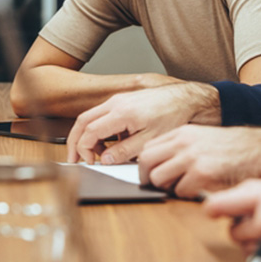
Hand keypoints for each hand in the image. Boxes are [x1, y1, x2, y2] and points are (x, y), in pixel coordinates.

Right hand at [65, 82, 219, 163]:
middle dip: (75, 141)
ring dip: (88, 136)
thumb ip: (125, 151)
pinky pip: (103, 114)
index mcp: (121, 112)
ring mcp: (119, 99)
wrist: (186, 99)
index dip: (84, 149)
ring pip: (91, 116)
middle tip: (74, 159)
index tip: (88, 162)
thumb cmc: (172, 117)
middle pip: (83, 121)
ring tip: (96, 155)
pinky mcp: (124, 100)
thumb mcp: (150, 140)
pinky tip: (112, 143)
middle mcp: (116, 102)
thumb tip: (106, 160)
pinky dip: (100, 129)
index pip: (90, 131)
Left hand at [138, 125, 260, 198]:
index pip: (147, 149)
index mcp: (182, 133)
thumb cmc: (231, 148)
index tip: (149, 175)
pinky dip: (187, 195)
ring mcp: (192, 157)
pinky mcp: (202, 174)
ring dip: (167, 188)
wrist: (258, 150)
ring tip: (183, 187)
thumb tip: (157, 166)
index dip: (145, 166)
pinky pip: (179, 191)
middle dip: (148, 179)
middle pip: (146, 163)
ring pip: (158, 179)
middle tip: (160, 186)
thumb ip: (180, 148)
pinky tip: (200, 190)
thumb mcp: (201, 139)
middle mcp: (183, 143)